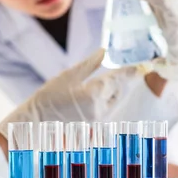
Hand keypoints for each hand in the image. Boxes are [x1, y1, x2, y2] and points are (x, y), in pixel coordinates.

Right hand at [0, 49, 139, 136]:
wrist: (36, 123)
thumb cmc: (49, 98)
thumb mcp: (69, 76)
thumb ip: (90, 65)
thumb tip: (105, 52)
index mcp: (93, 94)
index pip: (118, 78)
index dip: (130, 70)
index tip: (141, 63)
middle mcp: (99, 109)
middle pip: (118, 90)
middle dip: (122, 79)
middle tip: (130, 66)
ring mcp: (98, 119)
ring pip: (114, 100)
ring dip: (115, 89)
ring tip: (113, 80)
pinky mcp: (95, 125)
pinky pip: (107, 108)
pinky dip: (108, 98)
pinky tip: (101, 93)